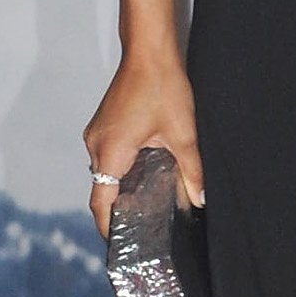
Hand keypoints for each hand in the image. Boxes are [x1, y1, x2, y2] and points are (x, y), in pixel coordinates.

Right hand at [84, 57, 202, 242]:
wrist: (149, 52)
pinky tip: (146, 175)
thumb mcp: (183, 134)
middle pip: (101, 189)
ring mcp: (97, 133)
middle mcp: (96, 145)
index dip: (108, 227)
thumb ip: (191, 171)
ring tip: (147, 206)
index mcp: (110, 152)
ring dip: (122, 187)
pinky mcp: (103, 124)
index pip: (100, 203)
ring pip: (105, 171)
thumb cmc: (163, 88)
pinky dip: (122, 170)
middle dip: (119, 210)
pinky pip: (108, 156)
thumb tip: (199, 200)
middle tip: (142, 229)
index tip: (119, 245)